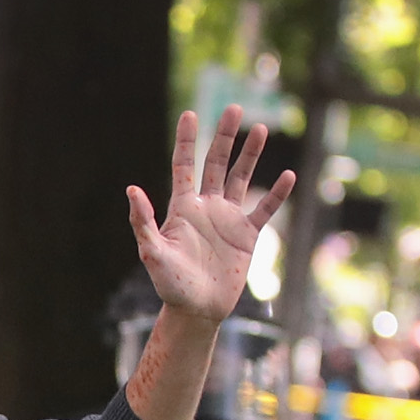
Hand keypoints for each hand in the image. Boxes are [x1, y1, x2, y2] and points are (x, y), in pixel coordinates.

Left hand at [127, 107, 295, 321]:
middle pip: (216, 163)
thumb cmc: (171, 284)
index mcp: (183, 207)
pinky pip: (264, 210)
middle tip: (234, 108)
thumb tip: (131, 189)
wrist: (197, 310)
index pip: (184, 166)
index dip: (187, 140)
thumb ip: (143, 222)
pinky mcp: (247, 236)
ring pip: (241, 179)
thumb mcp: (153, 253)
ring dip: (250, 155)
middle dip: (225, 136)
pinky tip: (288, 176)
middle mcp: (206, 207)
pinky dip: (276, 194)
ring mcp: (228, 219)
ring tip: (260, 130)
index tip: (190, 114)